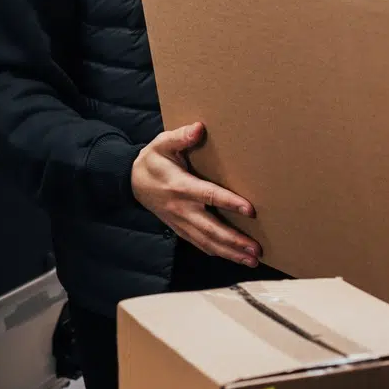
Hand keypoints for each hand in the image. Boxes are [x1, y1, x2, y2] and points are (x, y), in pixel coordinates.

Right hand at [131, 121, 260, 265]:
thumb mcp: (162, 143)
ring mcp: (181, 222)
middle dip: (234, 241)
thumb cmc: (153, 160)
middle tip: (256, 249)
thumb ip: (180, 136)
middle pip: (211, 229)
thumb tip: (199, 128)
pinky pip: (200, 244)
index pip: (209, 196)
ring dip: (230, 252)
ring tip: (252, 260)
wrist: (132, 182)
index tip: (250, 210)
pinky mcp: (180, 229)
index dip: (229, 203)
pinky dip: (218, 252)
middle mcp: (182, 208)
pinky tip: (234, 258)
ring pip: (207, 242)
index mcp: (181, 186)